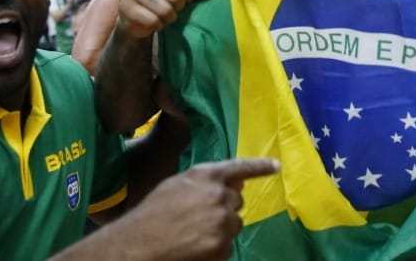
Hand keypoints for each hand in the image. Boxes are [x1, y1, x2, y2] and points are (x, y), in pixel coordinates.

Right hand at [122, 158, 279, 260]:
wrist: (138, 244)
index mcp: (206, 175)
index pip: (240, 167)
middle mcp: (219, 195)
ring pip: (234, 224)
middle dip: (224, 208)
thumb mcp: (176, 186)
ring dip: (221, 228)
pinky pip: (228, 245)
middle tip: (199, 217)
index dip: (260, 167)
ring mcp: (222, 221)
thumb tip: (238, 185)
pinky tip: (195, 247)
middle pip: (236, 201)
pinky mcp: (222, 245)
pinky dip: (216, 248)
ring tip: (194, 233)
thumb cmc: (153, 213)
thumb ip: (206, 182)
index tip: (277, 166)